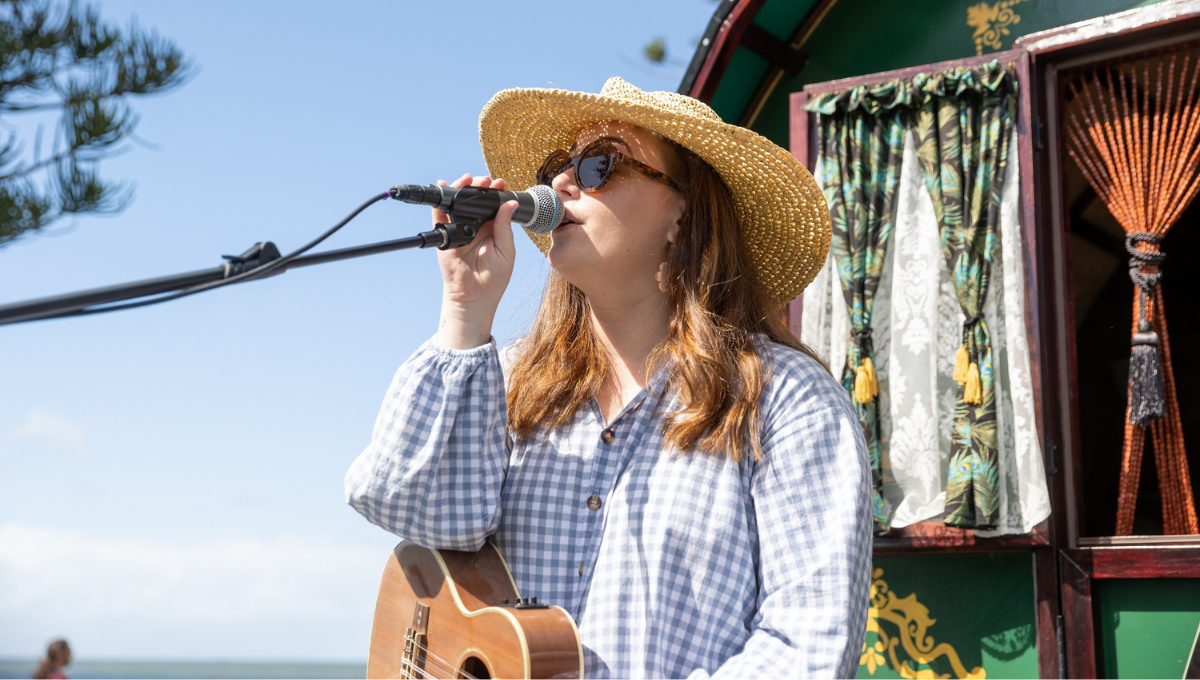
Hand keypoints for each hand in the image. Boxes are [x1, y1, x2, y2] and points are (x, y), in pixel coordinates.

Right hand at [434, 174, 516, 349]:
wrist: (474, 297)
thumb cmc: (494, 278)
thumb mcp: (506, 250)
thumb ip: (505, 226)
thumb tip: (509, 204)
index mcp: (493, 230)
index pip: (494, 206)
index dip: (497, 193)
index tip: (501, 183)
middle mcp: (476, 227)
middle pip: (476, 202)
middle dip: (479, 187)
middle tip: (485, 179)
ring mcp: (460, 230)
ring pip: (459, 205)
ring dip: (462, 189)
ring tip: (467, 179)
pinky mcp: (445, 236)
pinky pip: (440, 216)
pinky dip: (440, 202)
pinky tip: (444, 187)